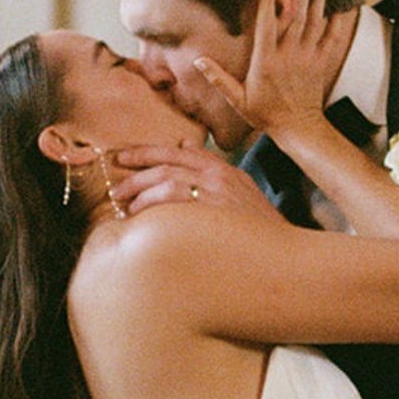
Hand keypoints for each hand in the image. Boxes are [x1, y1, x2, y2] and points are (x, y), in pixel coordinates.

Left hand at [112, 146, 276, 218]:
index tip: (124, 157)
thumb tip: (184, 145)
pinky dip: (152, 205)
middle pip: (167, 164)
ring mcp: (215, 192)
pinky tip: (140, 217)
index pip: (178, 152)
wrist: (282, 253)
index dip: (147, 153)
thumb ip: (211, 167)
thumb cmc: (257, 228)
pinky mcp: (212, 212)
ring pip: (167, 180)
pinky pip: (173, 200)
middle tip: (116, 187)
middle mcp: (217, 176)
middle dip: (136, 173)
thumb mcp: (239, 188)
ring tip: (125, 206)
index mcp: (222, 169)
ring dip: (141, 192)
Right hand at [195, 0, 348, 139]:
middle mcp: (288, 56)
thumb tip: (198, 61)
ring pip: (314, 22)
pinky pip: (331, 37)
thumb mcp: (238, 99)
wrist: (298, 128)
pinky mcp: (321, 63)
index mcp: (266, 62)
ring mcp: (307, 58)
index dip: (267, 3)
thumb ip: (218, 79)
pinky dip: (336, 20)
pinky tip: (339, 4)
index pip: (266, 26)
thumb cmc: (265, 114)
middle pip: (295, 17)